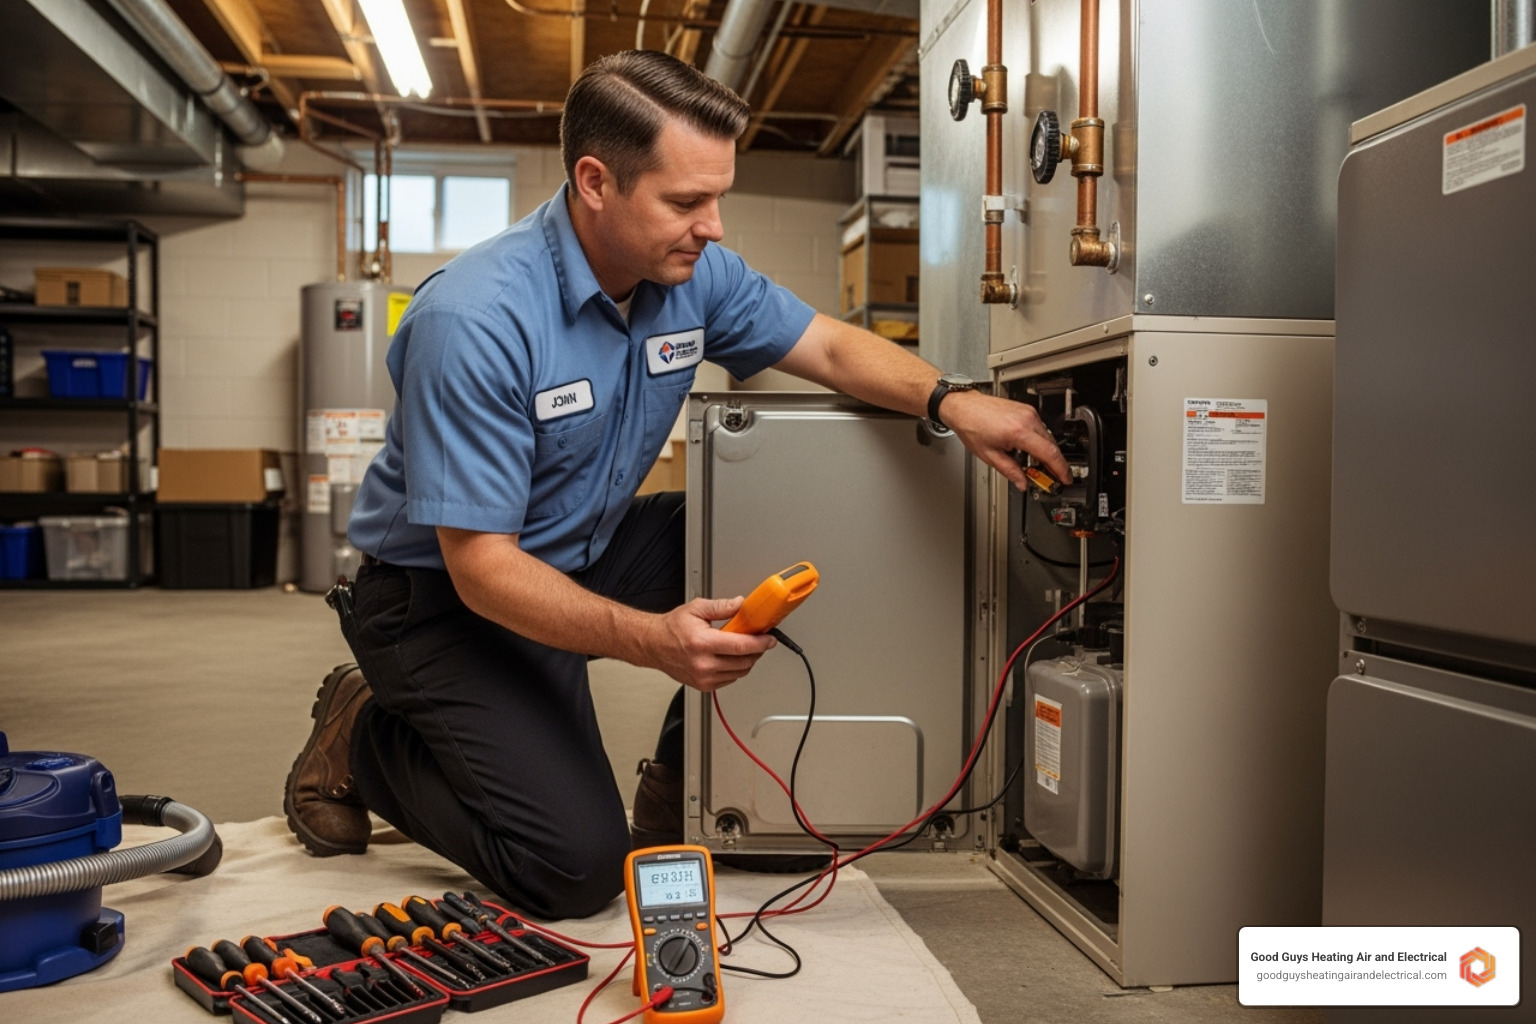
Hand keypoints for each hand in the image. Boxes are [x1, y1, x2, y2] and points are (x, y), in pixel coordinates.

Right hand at [643, 596, 777, 691]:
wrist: (654, 645)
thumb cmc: (672, 628)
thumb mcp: (696, 609)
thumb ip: (721, 606)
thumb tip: (740, 605)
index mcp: (703, 643)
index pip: (741, 646)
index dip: (760, 643)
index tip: (770, 639)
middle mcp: (703, 664)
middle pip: (744, 661)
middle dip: (757, 650)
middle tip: (760, 640)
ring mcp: (703, 678)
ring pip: (740, 672)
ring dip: (748, 660)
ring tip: (745, 648)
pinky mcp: (703, 685)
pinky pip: (730, 679)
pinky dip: (736, 669)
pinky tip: (732, 658)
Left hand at [940, 390, 1071, 488]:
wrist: (963, 406)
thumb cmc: (971, 426)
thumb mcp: (989, 455)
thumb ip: (1010, 471)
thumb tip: (1022, 482)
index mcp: (1018, 432)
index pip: (1049, 453)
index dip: (1060, 469)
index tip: (1065, 478)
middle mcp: (1027, 419)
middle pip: (1052, 446)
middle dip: (1054, 463)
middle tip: (1050, 477)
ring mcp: (1028, 412)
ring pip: (1047, 436)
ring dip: (1046, 452)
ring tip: (1036, 465)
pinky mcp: (1026, 409)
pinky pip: (1040, 428)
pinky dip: (1039, 441)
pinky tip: (1030, 450)